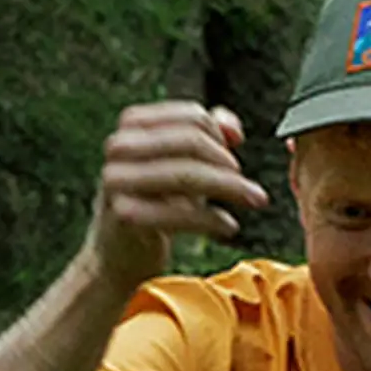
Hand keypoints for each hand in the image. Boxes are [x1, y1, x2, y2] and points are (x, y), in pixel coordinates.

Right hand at [88, 98, 264, 282]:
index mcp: (132, 125)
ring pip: (188, 174)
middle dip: (229, 165)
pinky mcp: (124, 215)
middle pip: (192, 142)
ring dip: (229, 188)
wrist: (117, 253)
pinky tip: (229, 227)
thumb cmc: (153, 204)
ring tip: (253, 201)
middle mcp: (120, 147)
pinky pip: (180, 212)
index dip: (222, 137)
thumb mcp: (180, 165)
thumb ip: (207, 138)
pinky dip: (212, 220)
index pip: (192, 117)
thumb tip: (234, 130)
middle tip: (252, 189)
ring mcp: (118, 180)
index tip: (237, 157)